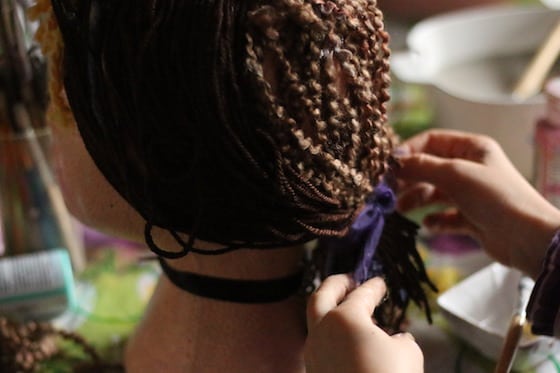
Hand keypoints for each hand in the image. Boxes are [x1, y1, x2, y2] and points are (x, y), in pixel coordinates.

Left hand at [305, 274, 422, 372]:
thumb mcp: (408, 353)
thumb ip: (400, 338)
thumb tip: (396, 338)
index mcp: (344, 317)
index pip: (361, 294)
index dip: (374, 287)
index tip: (379, 282)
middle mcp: (322, 330)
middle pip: (320, 296)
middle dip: (335, 284)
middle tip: (349, 280)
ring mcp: (313, 352)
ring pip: (317, 322)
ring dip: (331, 311)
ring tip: (352, 312)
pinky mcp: (313, 371)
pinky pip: (321, 344)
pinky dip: (333, 335)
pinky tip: (350, 341)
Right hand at [396, 129, 559, 277]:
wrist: (528, 238)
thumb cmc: (496, 197)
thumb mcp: (455, 174)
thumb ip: (421, 166)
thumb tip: (393, 161)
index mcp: (472, 148)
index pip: (431, 141)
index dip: (409, 151)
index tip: (389, 166)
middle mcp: (471, 168)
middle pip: (430, 168)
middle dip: (408, 178)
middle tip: (387, 190)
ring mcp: (471, 194)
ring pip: (434, 193)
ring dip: (416, 200)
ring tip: (400, 209)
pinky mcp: (472, 218)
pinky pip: (445, 216)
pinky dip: (435, 221)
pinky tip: (429, 225)